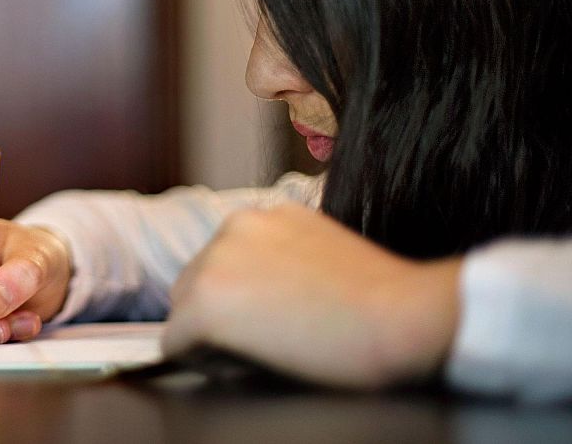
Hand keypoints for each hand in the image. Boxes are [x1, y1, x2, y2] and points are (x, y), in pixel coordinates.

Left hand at [163, 203, 461, 387]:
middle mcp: (233, 227)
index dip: (244, 303)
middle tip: (272, 343)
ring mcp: (214, 263)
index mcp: (263, 215)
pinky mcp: (205, 306)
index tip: (277, 322)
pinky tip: (245, 366)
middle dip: (221, 316)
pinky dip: (202, 362)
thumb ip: (284, 260)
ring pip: (185, 313)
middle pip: (196, 284)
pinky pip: (177, 345)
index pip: (225, 265)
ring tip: (267, 352)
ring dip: (213, 337)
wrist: (405, 314)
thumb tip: (259, 294)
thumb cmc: (383, 298)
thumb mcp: (324, 253)